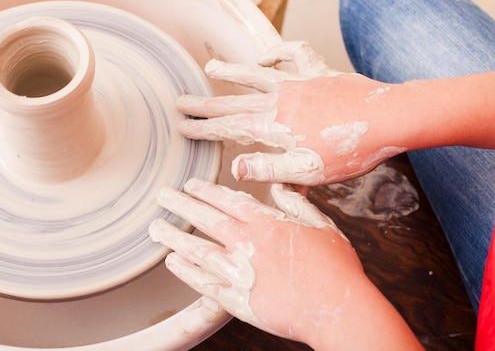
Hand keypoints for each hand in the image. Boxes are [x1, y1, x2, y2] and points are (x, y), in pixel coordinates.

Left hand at [149, 179, 422, 349]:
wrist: (338, 310)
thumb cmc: (335, 269)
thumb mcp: (323, 226)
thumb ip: (297, 205)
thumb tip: (279, 188)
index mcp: (268, 223)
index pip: (228, 200)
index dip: (206, 190)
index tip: (189, 184)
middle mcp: (248, 243)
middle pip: (205, 219)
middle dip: (181, 204)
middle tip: (162, 196)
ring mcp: (240, 272)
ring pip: (197, 249)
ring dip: (174, 237)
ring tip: (156, 228)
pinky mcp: (237, 299)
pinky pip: (203, 283)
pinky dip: (186, 271)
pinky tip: (172, 262)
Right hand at [177, 41, 407, 184]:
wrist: (388, 118)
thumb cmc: (350, 151)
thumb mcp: (307, 171)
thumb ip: (268, 169)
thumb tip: (234, 167)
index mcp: (274, 126)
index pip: (228, 126)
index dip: (203, 128)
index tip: (182, 127)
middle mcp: (279, 99)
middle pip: (233, 100)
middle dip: (205, 103)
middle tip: (181, 101)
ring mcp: (298, 82)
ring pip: (255, 74)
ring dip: (231, 71)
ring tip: (210, 67)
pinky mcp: (318, 71)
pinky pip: (293, 53)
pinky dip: (276, 52)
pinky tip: (266, 56)